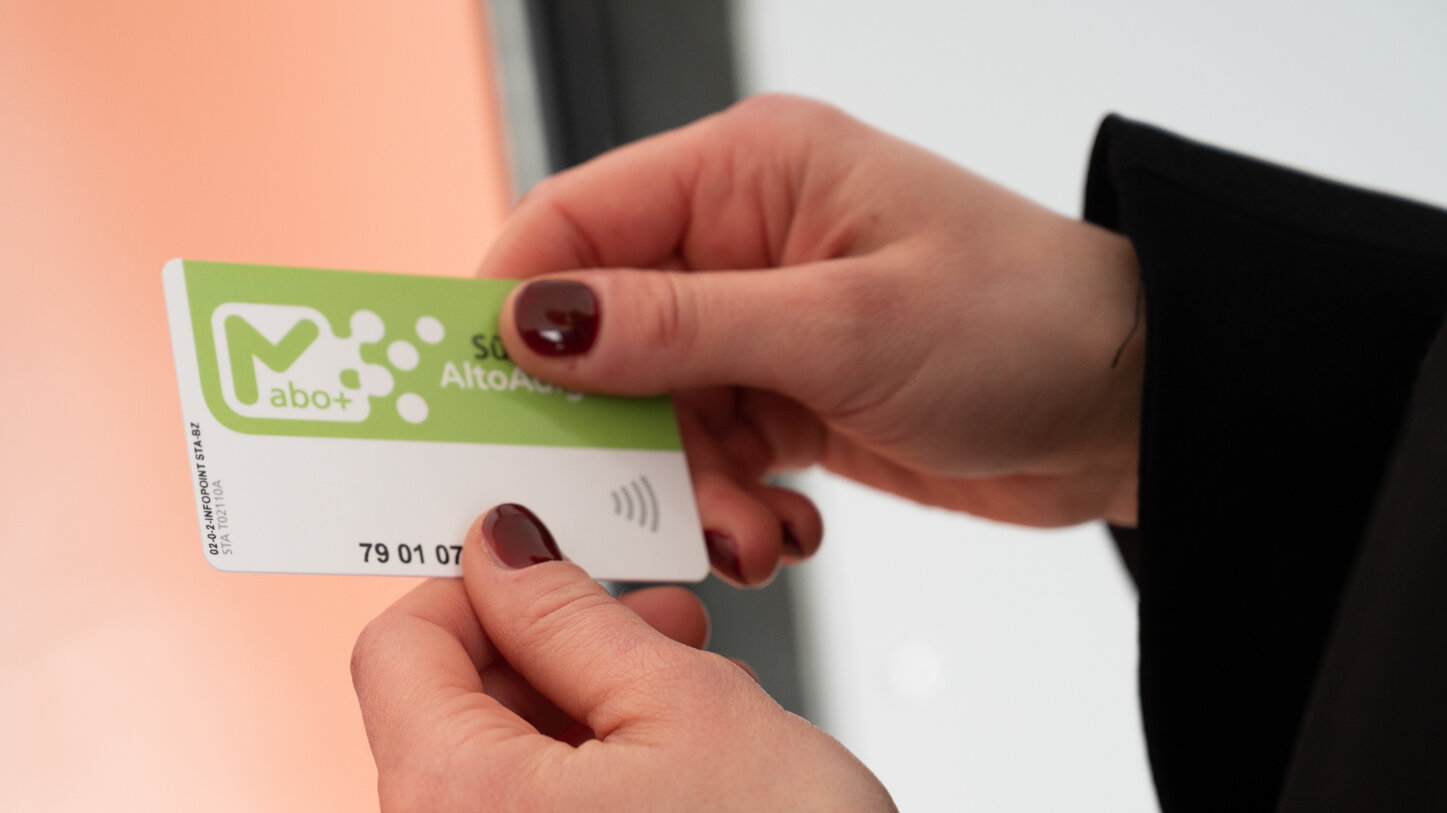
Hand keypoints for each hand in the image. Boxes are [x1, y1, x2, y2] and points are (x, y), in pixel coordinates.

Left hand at [352, 504, 895, 811]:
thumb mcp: (686, 704)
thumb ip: (571, 614)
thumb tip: (506, 549)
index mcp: (457, 803)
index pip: (399, 646)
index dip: (479, 588)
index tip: (547, 568)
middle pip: (447, 705)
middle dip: (548, 647)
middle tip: (643, 621)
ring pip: (496, 761)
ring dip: (580, 705)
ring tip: (679, 688)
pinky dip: (585, 773)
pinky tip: (666, 755)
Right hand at [480, 95, 1142, 584]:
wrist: (1131, 406)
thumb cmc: (1022, 322)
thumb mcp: (840, 326)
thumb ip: (678, 327)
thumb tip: (535, 320)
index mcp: (747, 172)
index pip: (575, 223)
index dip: (511, 306)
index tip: (471, 394)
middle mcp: (743, 238)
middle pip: (604, 332)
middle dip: (611, 427)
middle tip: (626, 499)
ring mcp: (765, 321)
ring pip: (654, 411)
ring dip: (684, 485)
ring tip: (747, 529)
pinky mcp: (790, 393)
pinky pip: (711, 453)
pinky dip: (729, 504)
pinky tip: (785, 527)